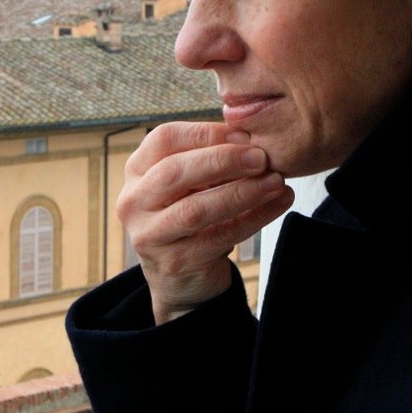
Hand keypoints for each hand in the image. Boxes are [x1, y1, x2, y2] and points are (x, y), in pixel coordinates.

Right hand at [116, 120, 293, 322]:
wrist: (181, 279)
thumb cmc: (189, 216)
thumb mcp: (189, 184)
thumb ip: (209, 159)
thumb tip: (248, 135)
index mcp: (137, 171)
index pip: (164, 139)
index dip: (205, 133)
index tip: (244, 135)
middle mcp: (134, 202)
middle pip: (174, 172)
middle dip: (222, 161)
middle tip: (262, 157)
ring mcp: (150, 236)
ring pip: (195, 209)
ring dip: (241, 192)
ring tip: (276, 182)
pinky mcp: (174, 263)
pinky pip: (219, 237)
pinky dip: (253, 218)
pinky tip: (277, 204)